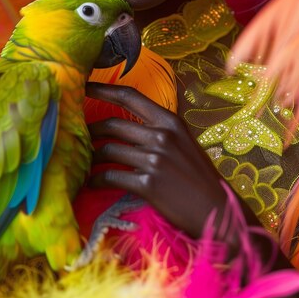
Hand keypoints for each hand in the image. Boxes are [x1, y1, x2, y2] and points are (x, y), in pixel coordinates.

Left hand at [86, 81, 231, 238]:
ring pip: (108, 150)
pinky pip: (110, 176)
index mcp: (171, 121)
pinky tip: (93, 183)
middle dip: (91, 130)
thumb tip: (129, 126)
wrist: (217, 211)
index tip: (85, 86)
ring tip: (86, 163)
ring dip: (92, 157)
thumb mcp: (184, 142)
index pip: (130, 96)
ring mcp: (154, 159)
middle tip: (80, 136)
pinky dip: (97, 180)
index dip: (104, 89)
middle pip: (113, 124)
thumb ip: (160, 130)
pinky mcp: (148, 183)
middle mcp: (162, 135)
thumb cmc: (199, 178)